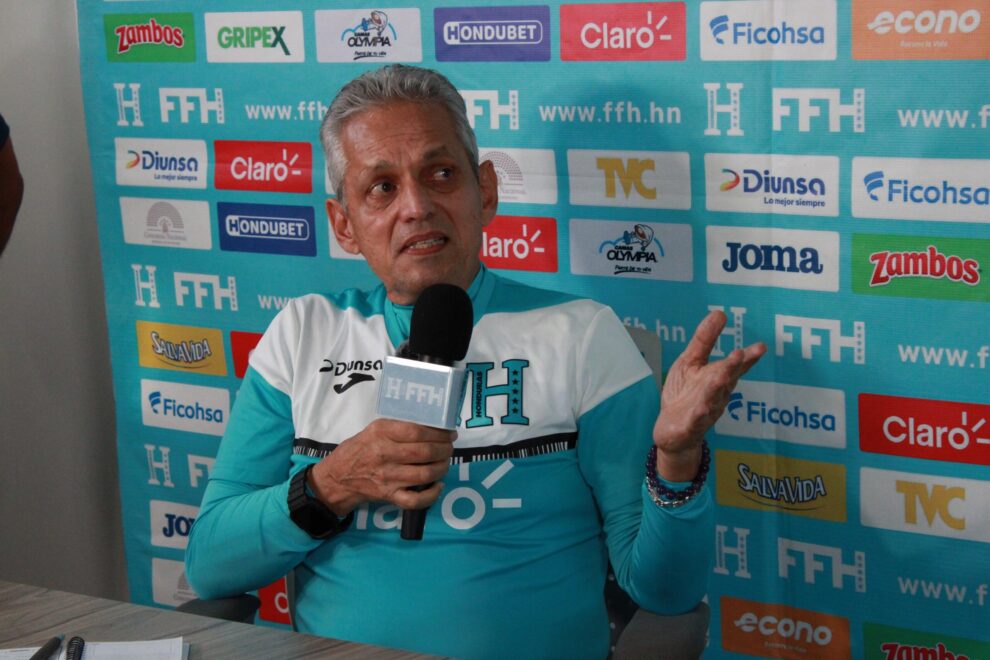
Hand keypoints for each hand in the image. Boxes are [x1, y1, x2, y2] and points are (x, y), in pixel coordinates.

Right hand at [307, 419, 455, 515]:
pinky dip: (431, 494)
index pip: (416, 431)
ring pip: (424, 474)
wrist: (337, 477)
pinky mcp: (388, 495)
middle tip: (449, 447)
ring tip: (445, 462)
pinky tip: (438, 485)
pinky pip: (414, 500)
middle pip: (424, 452)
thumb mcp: (373, 429)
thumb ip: (398, 426)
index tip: (449, 433)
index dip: (438, 432)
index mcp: (381, 433)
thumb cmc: (359, 449)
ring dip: (442, 468)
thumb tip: (432, 425)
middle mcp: (384, 454)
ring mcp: (387, 477)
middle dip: (444, 449)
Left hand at [652, 310, 765, 480]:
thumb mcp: (691, 362)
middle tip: (740, 354)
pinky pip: (695, 421)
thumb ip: (705, 340)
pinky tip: (701, 409)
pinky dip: (698, 416)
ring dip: (717, 387)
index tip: (760, 347)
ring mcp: (704, 411)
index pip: (735, 366)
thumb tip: (720, 313)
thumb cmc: (685, 394)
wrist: (673, 432)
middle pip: (725, 380)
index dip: (747, 358)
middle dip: (733, 367)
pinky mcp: (689, 426)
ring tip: (722, 374)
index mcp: (718, 378)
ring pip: (712, 398)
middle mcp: (716, 395)